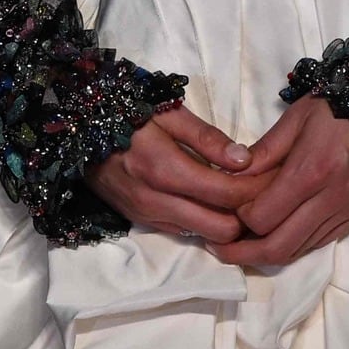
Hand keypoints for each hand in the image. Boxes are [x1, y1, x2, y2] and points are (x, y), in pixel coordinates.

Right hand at [83, 102, 272, 241]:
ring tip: (236, 196)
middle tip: (257, 191)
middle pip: (224, 229)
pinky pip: (187, 232)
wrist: (76, 129)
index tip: (272, 176)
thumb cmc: (125, 112)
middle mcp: (157, 201)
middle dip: (247, 214)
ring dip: (227, 221)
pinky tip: (209, 199)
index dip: (258, 189)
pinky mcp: (142, 221)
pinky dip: (205, 221)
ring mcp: (148, 215)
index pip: (229, 195)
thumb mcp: (166, 112)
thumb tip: (245, 161)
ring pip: (207, 236)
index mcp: (165, 170)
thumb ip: (206, 138)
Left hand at [206, 97, 348, 268]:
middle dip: (244, 253)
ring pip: (300, 250)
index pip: (263, 217)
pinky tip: (275, 237)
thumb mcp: (295, 119)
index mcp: (310, 172)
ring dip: (267, 255)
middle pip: (280, 246)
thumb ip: (263, 152)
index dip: (238, 218)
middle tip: (219, 249)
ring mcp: (346, 213)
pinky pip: (319, 244)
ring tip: (241, 246)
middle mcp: (330, 200)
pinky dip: (294, 246)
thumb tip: (230, 176)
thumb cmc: (338, 112)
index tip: (227, 208)